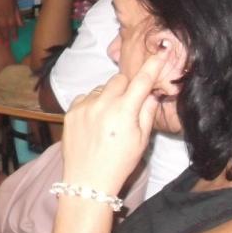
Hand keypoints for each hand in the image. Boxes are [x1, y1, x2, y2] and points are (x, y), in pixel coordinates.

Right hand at [0, 0, 22, 40]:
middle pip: (4, 29)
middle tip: (6, 45)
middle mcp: (2, 15)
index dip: (14, 33)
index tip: (14, 40)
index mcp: (10, 13)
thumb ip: (18, 15)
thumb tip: (21, 25)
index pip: (13, 26)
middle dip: (6, 37)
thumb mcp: (15, 3)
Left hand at [62, 42, 182, 195]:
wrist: (87, 181)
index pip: (142, 80)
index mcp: (124, 111)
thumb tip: (151, 93)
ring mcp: (84, 106)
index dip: (153, 65)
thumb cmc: (119, 163)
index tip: (161, 52)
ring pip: (102, 87)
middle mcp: (103, 104)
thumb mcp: (141, 141)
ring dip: (109, 95)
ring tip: (109, 118)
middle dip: (127, 87)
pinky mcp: (70, 111)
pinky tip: (95, 120)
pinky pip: (85, 96)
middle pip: (120, 79)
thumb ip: (147, 112)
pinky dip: (92, 103)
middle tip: (129, 103)